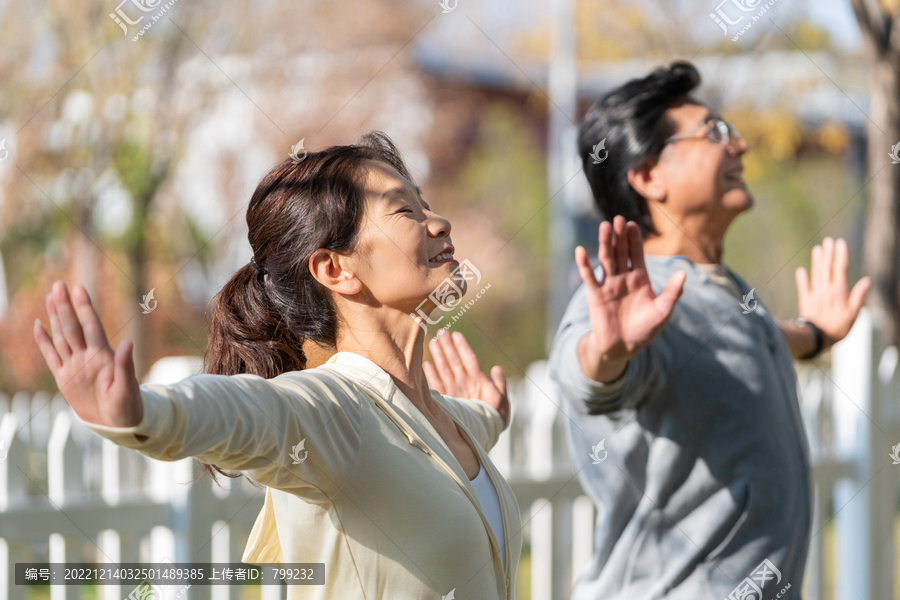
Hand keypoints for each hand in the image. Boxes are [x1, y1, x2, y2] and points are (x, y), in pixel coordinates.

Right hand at [33, 281, 142, 428]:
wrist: (116, 423)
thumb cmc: (127, 405)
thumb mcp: (128, 388)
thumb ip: (125, 365)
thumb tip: (128, 342)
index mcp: (102, 357)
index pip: (91, 327)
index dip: (85, 308)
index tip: (79, 289)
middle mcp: (86, 356)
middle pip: (73, 327)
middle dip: (65, 306)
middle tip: (59, 284)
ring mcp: (74, 365)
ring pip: (61, 337)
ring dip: (56, 317)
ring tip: (51, 296)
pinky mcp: (63, 377)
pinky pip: (51, 356)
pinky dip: (44, 341)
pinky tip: (38, 324)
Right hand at [424, 330, 509, 428]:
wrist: (479, 437)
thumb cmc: (492, 420)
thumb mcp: (500, 402)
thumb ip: (499, 385)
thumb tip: (497, 368)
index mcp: (478, 382)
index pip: (469, 360)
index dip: (463, 347)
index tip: (456, 334)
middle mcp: (465, 384)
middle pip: (455, 361)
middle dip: (449, 347)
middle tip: (442, 331)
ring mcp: (455, 392)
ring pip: (446, 369)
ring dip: (440, 355)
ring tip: (434, 341)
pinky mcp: (447, 401)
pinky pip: (437, 385)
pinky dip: (431, 375)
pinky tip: (426, 364)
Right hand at [578, 216, 685, 381]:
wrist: (624, 347)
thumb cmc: (645, 329)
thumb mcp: (663, 311)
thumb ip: (673, 293)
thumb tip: (683, 273)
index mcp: (640, 278)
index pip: (636, 253)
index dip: (634, 239)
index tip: (632, 224)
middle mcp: (623, 277)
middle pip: (620, 252)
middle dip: (619, 236)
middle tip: (618, 219)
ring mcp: (609, 285)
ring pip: (606, 259)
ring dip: (605, 243)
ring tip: (604, 227)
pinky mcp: (596, 295)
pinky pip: (589, 277)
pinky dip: (584, 264)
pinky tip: (581, 251)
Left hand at [795, 237, 870, 346]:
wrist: (818, 337)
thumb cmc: (839, 326)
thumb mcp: (854, 313)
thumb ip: (859, 295)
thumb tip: (868, 280)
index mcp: (839, 290)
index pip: (840, 268)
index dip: (840, 254)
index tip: (840, 242)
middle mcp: (826, 289)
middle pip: (827, 267)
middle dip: (828, 253)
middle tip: (828, 240)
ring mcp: (814, 294)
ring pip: (816, 274)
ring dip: (816, 261)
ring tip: (817, 249)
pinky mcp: (805, 300)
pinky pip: (803, 287)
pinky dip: (802, 278)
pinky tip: (801, 270)